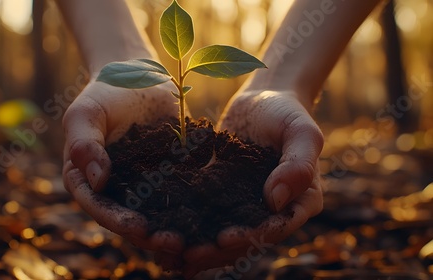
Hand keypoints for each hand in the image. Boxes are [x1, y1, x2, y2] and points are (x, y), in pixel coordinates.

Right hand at [62, 80, 183, 254]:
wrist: (139, 74)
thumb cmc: (105, 92)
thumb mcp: (86, 113)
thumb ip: (84, 144)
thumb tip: (97, 182)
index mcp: (87, 179)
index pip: (99, 207)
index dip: (117, 220)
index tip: (138, 228)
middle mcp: (116, 189)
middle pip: (130, 218)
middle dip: (151, 235)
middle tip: (174, 243)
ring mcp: (143, 185)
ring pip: (157, 214)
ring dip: (173, 229)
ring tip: (193, 240)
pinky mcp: (170, 175)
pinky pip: (181, 194)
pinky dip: (193, 208)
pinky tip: (210, 216)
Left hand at [180, 90, 323, 276]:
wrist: (265, 98)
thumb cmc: (288, 112)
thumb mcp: (302, 132)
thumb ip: (298, 165)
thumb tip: (275, 201)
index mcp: (301, 202)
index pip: (276, 227)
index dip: (250, 237)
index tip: (224, 239)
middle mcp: (275, 211)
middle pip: (247, 239)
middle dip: (218, 251)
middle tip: (189, 256)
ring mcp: (249, 205)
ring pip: (225, 234)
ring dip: (201, 247)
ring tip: (172, 256)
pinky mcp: (226, 195)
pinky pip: (208, 214)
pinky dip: (191, 227)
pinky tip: (165, 235)